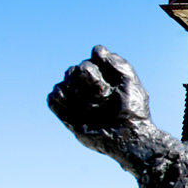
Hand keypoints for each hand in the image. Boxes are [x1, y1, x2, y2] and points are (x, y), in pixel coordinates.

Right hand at [48, 46, 170, 172]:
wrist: (129, 138)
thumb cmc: (133, 111)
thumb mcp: (130, 83)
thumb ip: (117, 63)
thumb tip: (96, 50)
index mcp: (103, 81)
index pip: (88, 63)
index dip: (95, 71)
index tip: (109, 85)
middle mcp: (89, 91)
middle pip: (73, 72)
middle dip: (86, 80)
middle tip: (102, 96)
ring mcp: (78, 103)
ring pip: (62, 84)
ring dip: (74, 90)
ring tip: (89, 104)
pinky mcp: (68, 116)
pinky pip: (53, 99)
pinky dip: (59, 97)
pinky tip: (74, 105)